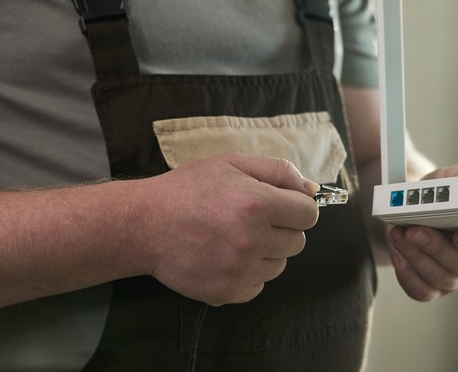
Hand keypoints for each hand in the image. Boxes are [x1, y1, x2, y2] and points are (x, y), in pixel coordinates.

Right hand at [133, 153, 319, 305]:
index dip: (297, 207)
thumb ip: (279, 172)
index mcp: (257, 204)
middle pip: (298, 242)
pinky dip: (248, 273)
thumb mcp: (232, 164)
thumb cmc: (189, 189)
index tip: (280, 205)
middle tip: (252, 219)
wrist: (144, 224)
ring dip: (266, 252)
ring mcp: (239, 270)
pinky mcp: (226, 292)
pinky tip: (225, 256)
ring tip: (235, 237)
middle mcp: (252, 239)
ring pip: (280, 265)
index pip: (309, 214)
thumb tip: (313, 190)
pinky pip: (259, 285)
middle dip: (282, 229)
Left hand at [387, 164, 457, 300]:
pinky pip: (422, 290)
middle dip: (438, 247)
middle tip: (416, 230)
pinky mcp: (433, 288)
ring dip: (417, 256)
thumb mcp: (452, 177)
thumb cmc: (438, 194)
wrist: (411, 207)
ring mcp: (457, 278)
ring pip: (442, 279)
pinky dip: (406, 273)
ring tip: (399, 235)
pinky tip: (398, 252)